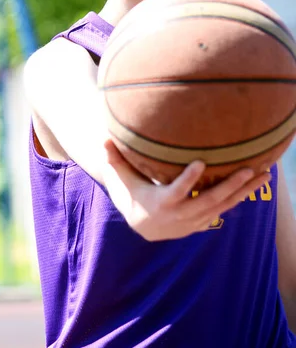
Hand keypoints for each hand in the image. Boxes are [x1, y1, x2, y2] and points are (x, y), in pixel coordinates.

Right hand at [101, 139, 270, 240]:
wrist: (143, 227)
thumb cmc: (131, 195)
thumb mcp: (121, 180)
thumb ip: (114, 159)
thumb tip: (103, 138)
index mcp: (161, 203)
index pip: (176, 190)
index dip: (188, 179)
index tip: (200, 164)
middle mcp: (180, 215)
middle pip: (208, 201)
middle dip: (229, 185)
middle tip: (247, 169)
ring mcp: (194, 220)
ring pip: (222, 206)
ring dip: (243, 192)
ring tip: (263, 174)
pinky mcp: (203, 221)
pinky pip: (224, 209)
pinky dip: (239, 197)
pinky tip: (255, 184)